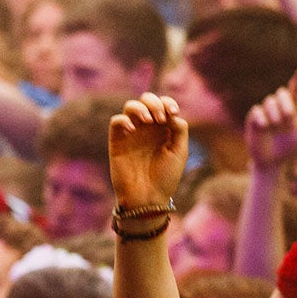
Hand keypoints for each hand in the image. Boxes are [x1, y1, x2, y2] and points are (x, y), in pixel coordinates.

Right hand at [107, 94, 189, 208]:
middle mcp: (147, 128)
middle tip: (160, 119)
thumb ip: (179, 130)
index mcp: (163, 128)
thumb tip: (172, 114)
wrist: (147, 198)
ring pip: (130, 106)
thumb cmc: (166, 177)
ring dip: (140, 108)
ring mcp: (132, 133)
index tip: (173, 114)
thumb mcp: (179, 152)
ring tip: (148, 121)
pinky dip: (124, 120)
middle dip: (154, 103)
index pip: (164, 104)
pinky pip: (116, 121)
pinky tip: (133, 130)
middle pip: (146, 99)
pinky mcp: (117, 141)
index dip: (168, 102)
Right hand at [244, 67, 296, 170]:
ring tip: (276, 128)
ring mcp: (265, 111)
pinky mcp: (253, 118)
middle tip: (290, 117)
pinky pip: (257, 111)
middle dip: (286, 103)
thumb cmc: (289, 149)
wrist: (271, 162)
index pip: (295, 90)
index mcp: (292, 108)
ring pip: (269, 101)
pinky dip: (263, 119)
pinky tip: (265, 127)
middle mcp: (278, 107)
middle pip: (281, 93)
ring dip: (275, 114)